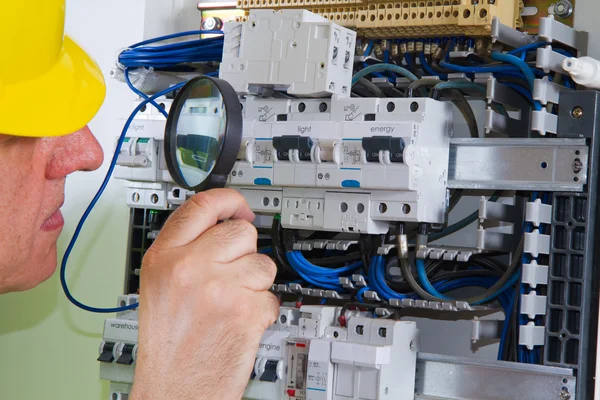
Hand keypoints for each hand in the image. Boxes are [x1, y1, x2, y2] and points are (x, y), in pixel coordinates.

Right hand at [130, 189, 278, 399]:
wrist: (174, 388)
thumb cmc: (168, 343)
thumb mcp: (159, 284)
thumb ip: (186, 249)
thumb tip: (221, 224)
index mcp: (164, 257)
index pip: (201, 206)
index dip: (228, 200)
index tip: (240, 206)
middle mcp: (190, 268)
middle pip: (241, 232)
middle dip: (244, 252)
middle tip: (231, 275)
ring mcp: (220, 289)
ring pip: (262, 263)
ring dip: (255, 283)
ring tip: (232, 303)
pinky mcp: (246, 312)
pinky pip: (271, 295)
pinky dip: (262, 310)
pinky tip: (239, 322)